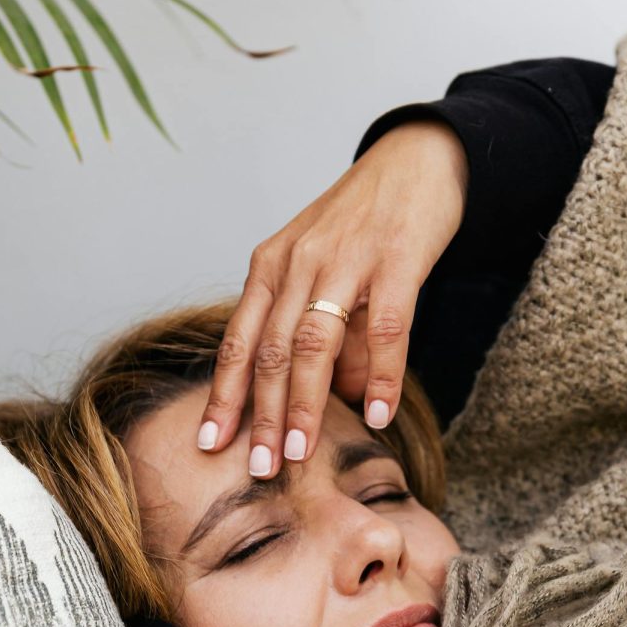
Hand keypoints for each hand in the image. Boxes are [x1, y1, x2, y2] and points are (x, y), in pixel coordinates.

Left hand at [196, 117, 468, 477]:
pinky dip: (381, 376)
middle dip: (260, 414)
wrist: (415, 158)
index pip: (240, 340)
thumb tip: (335, 399)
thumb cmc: (364, 220)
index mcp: (272, 265)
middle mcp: (298, 261)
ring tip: (298, 453)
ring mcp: (346, 260)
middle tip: (257, 468)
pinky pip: (384, 328)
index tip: (210, 441)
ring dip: (303, 404)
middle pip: (270, 350)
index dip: (224, 394)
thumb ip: (321, 331)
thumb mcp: (323, 269)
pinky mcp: (396, 260)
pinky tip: (378, 413)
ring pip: (314, 344)